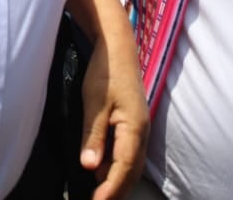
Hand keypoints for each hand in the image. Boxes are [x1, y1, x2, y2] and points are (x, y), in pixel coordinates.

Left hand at [78, 25, 148, 199]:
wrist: (117, 47)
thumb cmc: (105, 72)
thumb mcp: (94, 104)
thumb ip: (93, 136)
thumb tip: (90, 168)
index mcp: (134, 128)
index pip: (123, 168)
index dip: (110, 189)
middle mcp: (142, 131)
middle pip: (131, 171)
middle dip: (116, 190)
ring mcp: (140, 127)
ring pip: (131, 163)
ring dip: (117, 180)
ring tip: (99, 193)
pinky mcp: (133, 122)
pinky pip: (128, 152)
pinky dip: (117, 166)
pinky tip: (101, 170)